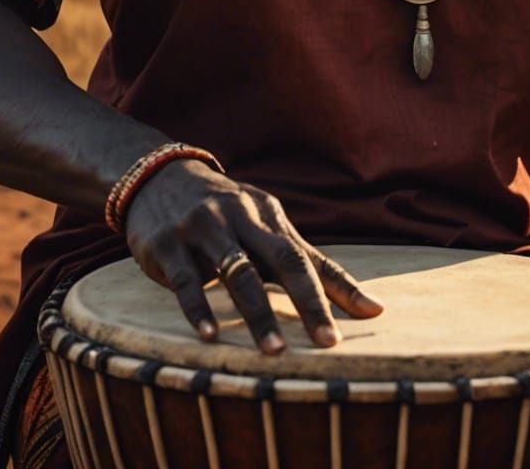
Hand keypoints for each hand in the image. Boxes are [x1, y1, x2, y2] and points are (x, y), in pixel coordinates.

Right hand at [124, 159, 383, 354]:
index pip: (309, 255)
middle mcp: (240, 216)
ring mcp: (202, 227)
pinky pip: (185, 281)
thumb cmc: (225, 213)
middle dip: (307, 301)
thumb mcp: (263, 225)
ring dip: (257, 313)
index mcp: (268, 214)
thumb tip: (369, 306)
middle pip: (281, 260)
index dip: (339, 287)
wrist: (158, 178)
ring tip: (274, 351)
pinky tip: (210, 336)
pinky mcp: (167, 245)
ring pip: (237, 272)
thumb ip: (307, 262)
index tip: (371, 314)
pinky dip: (199, 309)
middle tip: (326, 341)